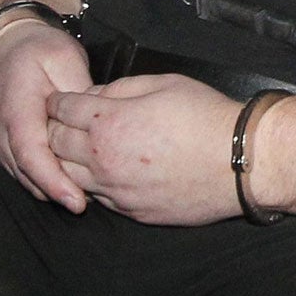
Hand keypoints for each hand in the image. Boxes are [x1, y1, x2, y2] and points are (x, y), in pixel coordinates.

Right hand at [0, 19, 93, 211]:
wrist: (7, 50)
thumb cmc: (38, 52)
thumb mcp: (63, 59)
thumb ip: (79, 96)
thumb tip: (97, 126)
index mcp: (16, 108)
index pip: (31, 154)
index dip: (54, 181)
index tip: (78, 202)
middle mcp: (2, 133)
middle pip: (30, 176)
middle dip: (61, 194)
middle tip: (97, 201)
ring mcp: (1, 146)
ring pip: (29, 181)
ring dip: (56, 191)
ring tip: (91, 194)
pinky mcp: (8, 153)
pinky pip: (28, 177)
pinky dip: (50, 184)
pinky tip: (77, 183)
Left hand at [46, 74, 242, 225]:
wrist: (240, 164)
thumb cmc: (204, 117)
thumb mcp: (161, 83)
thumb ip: (119, 88)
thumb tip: (95, 97)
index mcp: (107, 123)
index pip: (61, 110)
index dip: (58, 100)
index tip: (62, 99)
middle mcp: (103, 161)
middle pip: (54, 144)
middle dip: (54, 129)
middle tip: (65, 123)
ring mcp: (116, 191)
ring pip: (69, 178)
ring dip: (68, 161)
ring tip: (81, 149)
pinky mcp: (132, 212)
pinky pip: (98, 197)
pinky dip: (93, 184)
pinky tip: (107, 172)